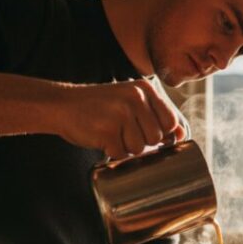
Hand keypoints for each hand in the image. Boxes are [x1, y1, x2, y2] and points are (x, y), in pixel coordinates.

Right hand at [55, 79, 185, 157]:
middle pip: (156, 138)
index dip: (164, 135)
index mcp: (145, 89)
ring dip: (126, 148)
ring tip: (112, 134)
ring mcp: (121, 114)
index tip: (152, 138)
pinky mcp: (106, 131)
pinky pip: (120, 154)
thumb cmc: (100, 106)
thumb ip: (153, 112)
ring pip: (139, 148)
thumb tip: (181, 135)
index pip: (171, 121)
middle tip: (123, 133)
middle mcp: (135, 98)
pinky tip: (102, 139)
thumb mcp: (129, 99)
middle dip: (142, 142)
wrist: (61, 104)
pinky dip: (111, 153)